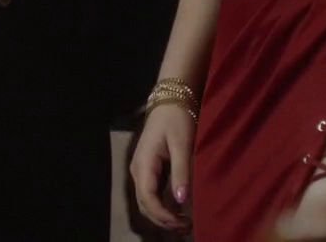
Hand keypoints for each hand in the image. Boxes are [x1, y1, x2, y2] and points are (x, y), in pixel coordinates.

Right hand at [130, 104, 196, 231]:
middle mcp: (138, 170)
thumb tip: (181, 201)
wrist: (171, 99)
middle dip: (163, 220)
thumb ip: (181, 172)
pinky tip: (177, 209)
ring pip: (147, 201)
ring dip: (162, 215)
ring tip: (184, 222)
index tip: (182, 222)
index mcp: (144, 164)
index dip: (163, 215)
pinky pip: (151, 194)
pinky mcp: (148, 169)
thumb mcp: (182, 144)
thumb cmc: (177, 119)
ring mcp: (141, 170)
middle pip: (145, 205)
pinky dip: (162, 206)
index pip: (148, 199)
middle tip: (187, 226)